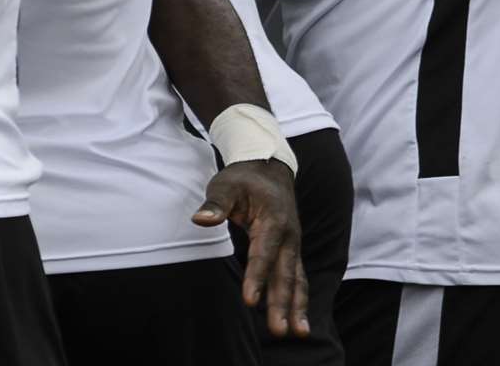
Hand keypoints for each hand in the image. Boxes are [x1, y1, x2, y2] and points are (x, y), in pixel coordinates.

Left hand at [195, 158, 309, 338]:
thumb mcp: (226, 185)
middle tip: (279, 330)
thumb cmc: (243, 178)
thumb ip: (216, 203)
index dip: (256, 277)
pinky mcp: (292, 251)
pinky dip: (298, 299)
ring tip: (299, 333)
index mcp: (273, 220)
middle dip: (281, 303)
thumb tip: (200, 219)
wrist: (269, 167)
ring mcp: (293, 244)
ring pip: (297, 279)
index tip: (250, 301)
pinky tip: (296, 320)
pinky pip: (297, 278)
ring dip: (297, 307)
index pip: (263, 254)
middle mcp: (289, 235)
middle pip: (284, 273)